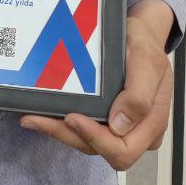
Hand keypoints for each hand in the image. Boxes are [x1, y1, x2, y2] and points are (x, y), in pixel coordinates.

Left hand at [19, 9, 173, 169]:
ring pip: (86, 143)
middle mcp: (136, 131)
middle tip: (42, 119)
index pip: (124, 149)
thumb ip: (140, 94)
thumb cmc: (145, 46)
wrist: (140, 34)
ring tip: (34, 118)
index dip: (96, 139)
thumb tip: (120, 125)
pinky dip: (61, 124)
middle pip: (100, 151)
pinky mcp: (103, 120)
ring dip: (60, 132)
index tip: (72, 118)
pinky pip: (81, 131)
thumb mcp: (147, 61)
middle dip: (70, 136)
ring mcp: (118, 127)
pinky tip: (41, 114)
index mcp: (152, 122)